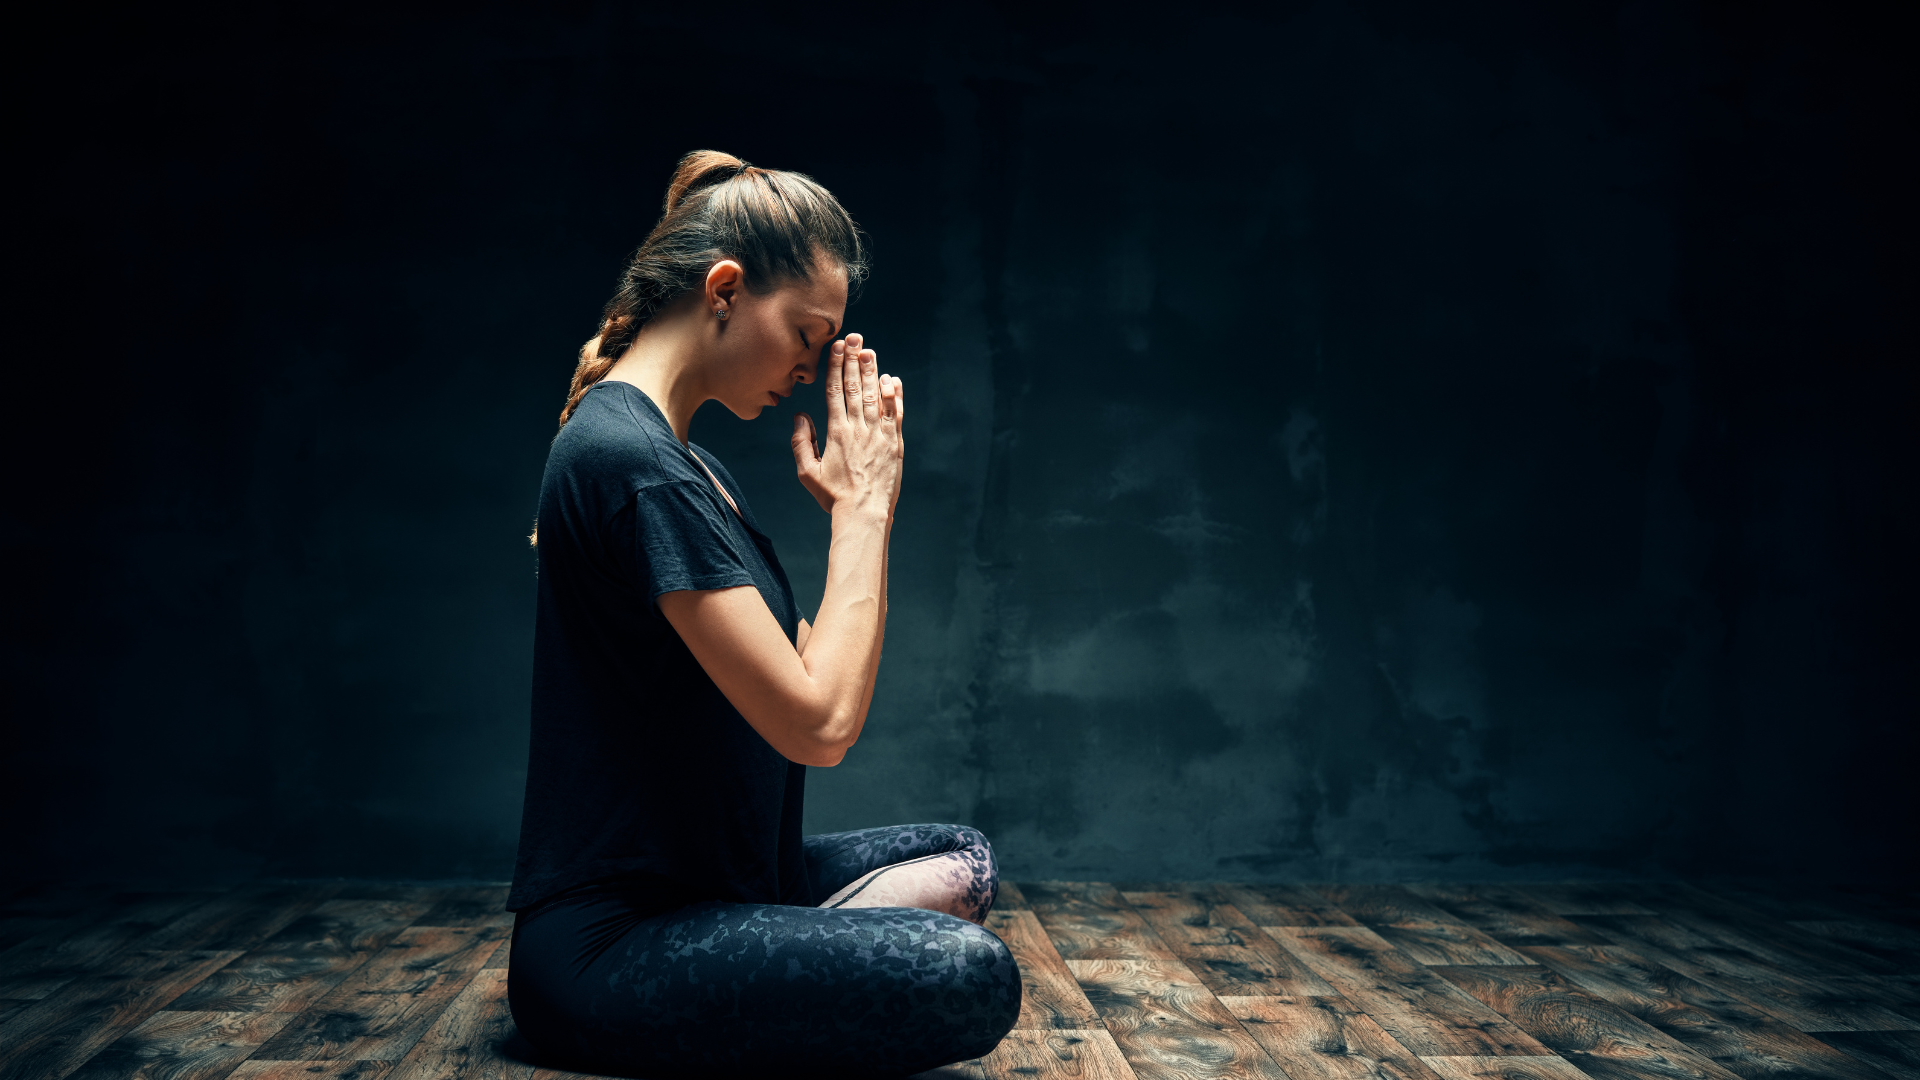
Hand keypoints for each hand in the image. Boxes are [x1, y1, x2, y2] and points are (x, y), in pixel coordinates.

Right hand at [791, 332, 903, 516]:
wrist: (864, 514)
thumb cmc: (833, 496)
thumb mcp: (807, 472)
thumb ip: (800, 442)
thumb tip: (800, 416)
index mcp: (836, 432)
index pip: (835, 390)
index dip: (836, 366)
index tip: (837, 347)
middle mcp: (859, 428)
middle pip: (856, 386)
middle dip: (854, 360)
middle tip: (854, 338)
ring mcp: (880, 434)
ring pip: (876, 395)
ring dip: (873, 371)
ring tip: (869, 351)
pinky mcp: (895, 443)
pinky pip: (896, 413)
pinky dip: (894, 395)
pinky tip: (891, 379)